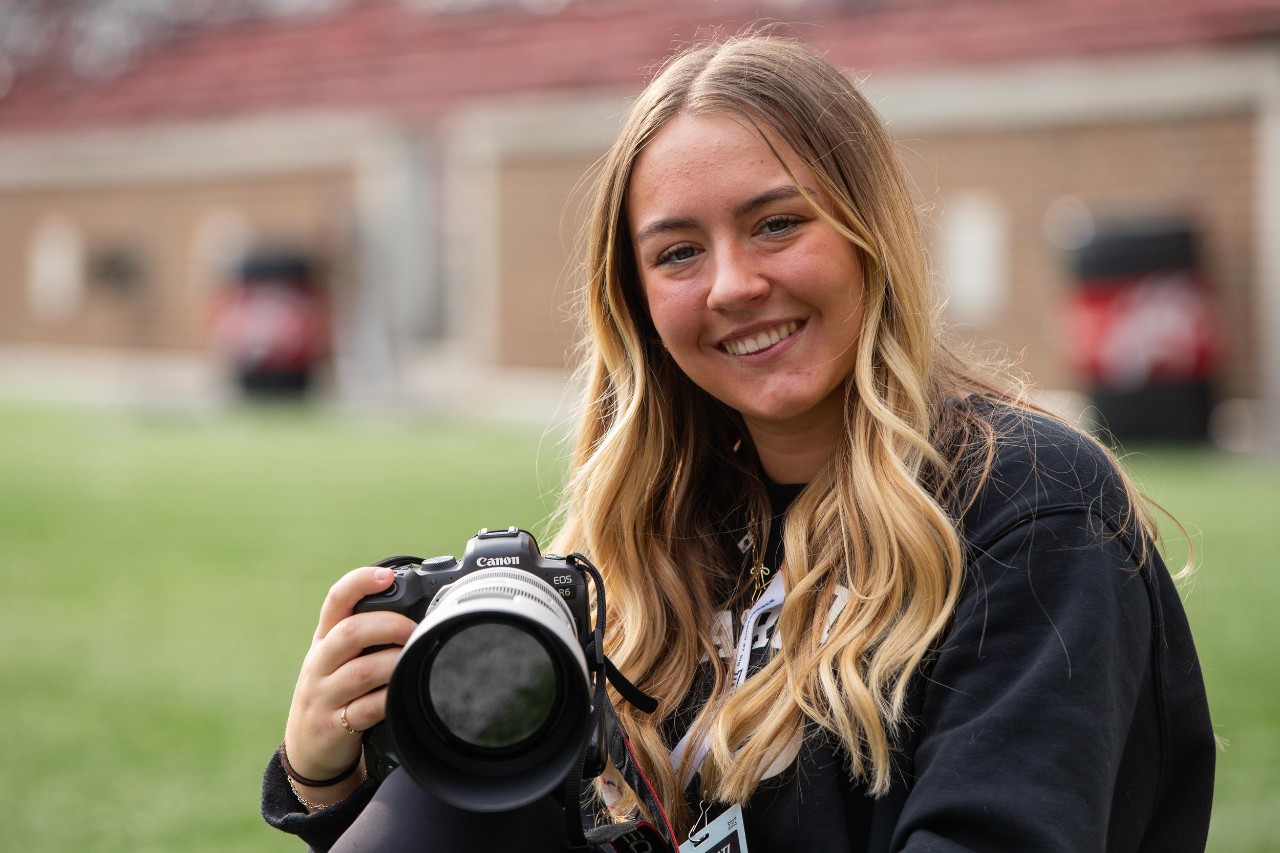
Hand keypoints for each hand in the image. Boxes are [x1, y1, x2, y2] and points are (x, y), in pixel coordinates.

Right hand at [282, 566, 416, 806]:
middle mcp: (320, 663)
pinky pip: (366, 710)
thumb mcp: (337, 658)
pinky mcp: (333, 726)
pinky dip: (388, 699)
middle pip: (350, 632)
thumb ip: (365, 634)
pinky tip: (403, 693)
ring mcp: (324, 695)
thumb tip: (418, 611)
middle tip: (414, 630)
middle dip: (389, 625)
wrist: (306, 749)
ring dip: (394, 662)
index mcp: (324, 639)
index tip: (386, 575)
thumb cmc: (333, 692)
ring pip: (361, 672)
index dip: (359, 582)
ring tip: (414, 660)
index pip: (336, 600)